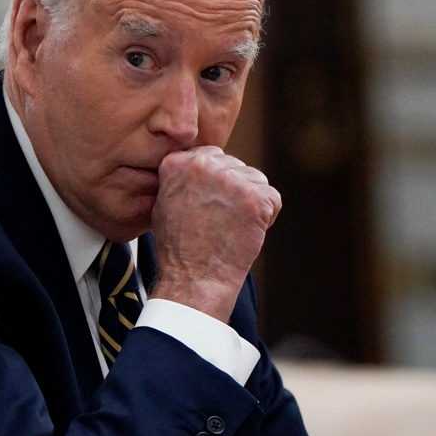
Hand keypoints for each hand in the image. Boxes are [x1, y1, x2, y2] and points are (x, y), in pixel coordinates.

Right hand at [150, 146, 280, 321]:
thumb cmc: (179, 248)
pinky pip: (272, 199)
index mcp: (178, 162)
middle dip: (234, 190)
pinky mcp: (256, 198)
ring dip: (251, 201)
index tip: (208, 205)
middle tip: (221, 220)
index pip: (211, 156)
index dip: (216, 182)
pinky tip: (246, 232)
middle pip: (236, 166)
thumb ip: (181, 178)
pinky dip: (267, 217)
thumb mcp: (163, 203)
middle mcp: (204, 165)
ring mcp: (232, 180)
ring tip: (232, 227)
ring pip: (256, 180)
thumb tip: (200, 166)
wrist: (194, 279)